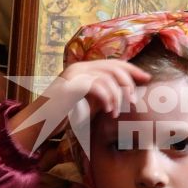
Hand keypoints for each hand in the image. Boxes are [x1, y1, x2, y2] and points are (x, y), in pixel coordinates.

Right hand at [7, 58, 149, 149]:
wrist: (40, 124)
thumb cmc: (66, 115)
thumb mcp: (91, 103)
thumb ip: (107, 95)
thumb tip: (130, 94)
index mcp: (85, 69)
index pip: (114, 63)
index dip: (132, 70)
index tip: (147, 79)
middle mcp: (79, 68)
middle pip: (114, 68)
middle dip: (128, 84)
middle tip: (134, 102)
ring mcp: (73, 75)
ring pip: (107, 78)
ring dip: (117, 97)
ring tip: (116, 113)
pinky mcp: (69, 86)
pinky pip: (95, 87)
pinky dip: (106, 100)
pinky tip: (108, 112)